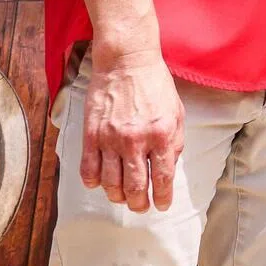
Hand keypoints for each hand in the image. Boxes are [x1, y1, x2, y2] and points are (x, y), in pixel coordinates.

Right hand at [79, 50, 185, 212]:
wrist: (127, 60)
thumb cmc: (154, 83)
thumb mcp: (177, 109)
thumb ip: (175, 140)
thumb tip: (169, 167)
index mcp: (162, 132)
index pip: (163, 177)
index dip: (163, 197)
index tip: (162, 204)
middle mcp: (137, 139)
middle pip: (136, 187)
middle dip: (140, 204)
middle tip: (141, 206)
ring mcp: (112, 138)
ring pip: (111, 185)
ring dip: (118, 197)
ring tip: (123, 196)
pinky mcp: (92, 134)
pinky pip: (89, 171)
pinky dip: (94, 183)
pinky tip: (101, 181)